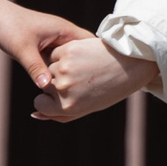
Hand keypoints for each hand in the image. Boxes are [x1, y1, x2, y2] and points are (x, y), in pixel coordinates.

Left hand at [0, 0, 90, 89]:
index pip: (91, 44)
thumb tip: (46, 87)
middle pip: (82, 56)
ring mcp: (55, 44)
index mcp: (65, 31)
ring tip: (82, 93)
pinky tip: (62, 89)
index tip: (107, 76)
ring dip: (71, 75)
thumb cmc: (9, 27)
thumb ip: (35, 67)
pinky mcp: (45, 50)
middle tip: (95, 90)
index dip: (99, 59)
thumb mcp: (22, 49)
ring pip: (69, 62)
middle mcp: (63, 37)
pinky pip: (58, 65)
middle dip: (87, 71)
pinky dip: (60, 75)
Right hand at [32, 36, 157, 120]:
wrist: (132, 64)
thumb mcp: (86, 107)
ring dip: (62, 67)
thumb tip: (34, 114)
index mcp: (67, 107)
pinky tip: (83, 56)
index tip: (63, 94)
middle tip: (82, 79)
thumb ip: (59, 114)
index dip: (49, 99)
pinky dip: (65, 54)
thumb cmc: (110, 88)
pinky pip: (56, 54)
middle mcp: (63, 89)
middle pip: (45, 85)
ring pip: (50, 68)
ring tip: (85, 67)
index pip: (40, 104)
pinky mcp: (68, 51)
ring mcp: (64, 68)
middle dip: (58, 83)